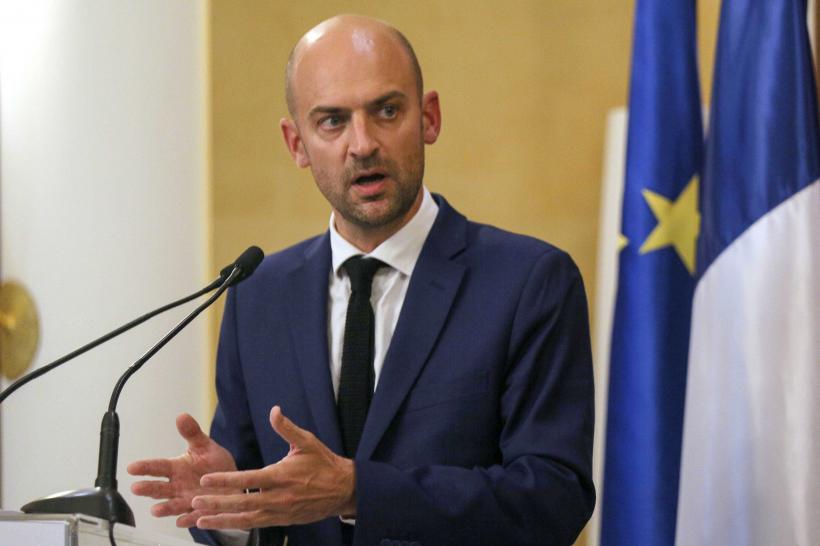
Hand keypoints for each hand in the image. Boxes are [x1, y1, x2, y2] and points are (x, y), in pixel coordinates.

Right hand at [127, 413, 238, 527]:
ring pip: (172, 506)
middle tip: (136, 488)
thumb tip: (181, 416)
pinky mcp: (199, 512)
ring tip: (156, 510)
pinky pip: (192, 517)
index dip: (144, 467)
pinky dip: (187, 519)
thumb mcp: (205, 446)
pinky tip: (182, 520)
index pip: (158, 467)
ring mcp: (187, 500)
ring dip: (164, 508)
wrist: (232, 482)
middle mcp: (178, 486)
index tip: (131, 467)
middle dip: (148, 488)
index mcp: (177, 468)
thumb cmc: (214, 464)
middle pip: (160, 488)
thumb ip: (192, 433)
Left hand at [190, 406, 355, 529]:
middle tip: (195, 501)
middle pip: (243, 502)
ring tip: (200, 519)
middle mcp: (279, 496)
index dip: (226, 480)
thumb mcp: (307, 441)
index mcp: (282, 475)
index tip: (206, 480)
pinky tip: (223, 525)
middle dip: (217, 503)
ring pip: (246, 518)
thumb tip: (274, 411)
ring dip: (222, 519)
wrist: (343, 489)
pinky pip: (256, 524)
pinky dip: (238, 525)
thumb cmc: (324, 463)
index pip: (248, 479)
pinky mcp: (282, 520)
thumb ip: (287, 428)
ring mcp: (280, 511)